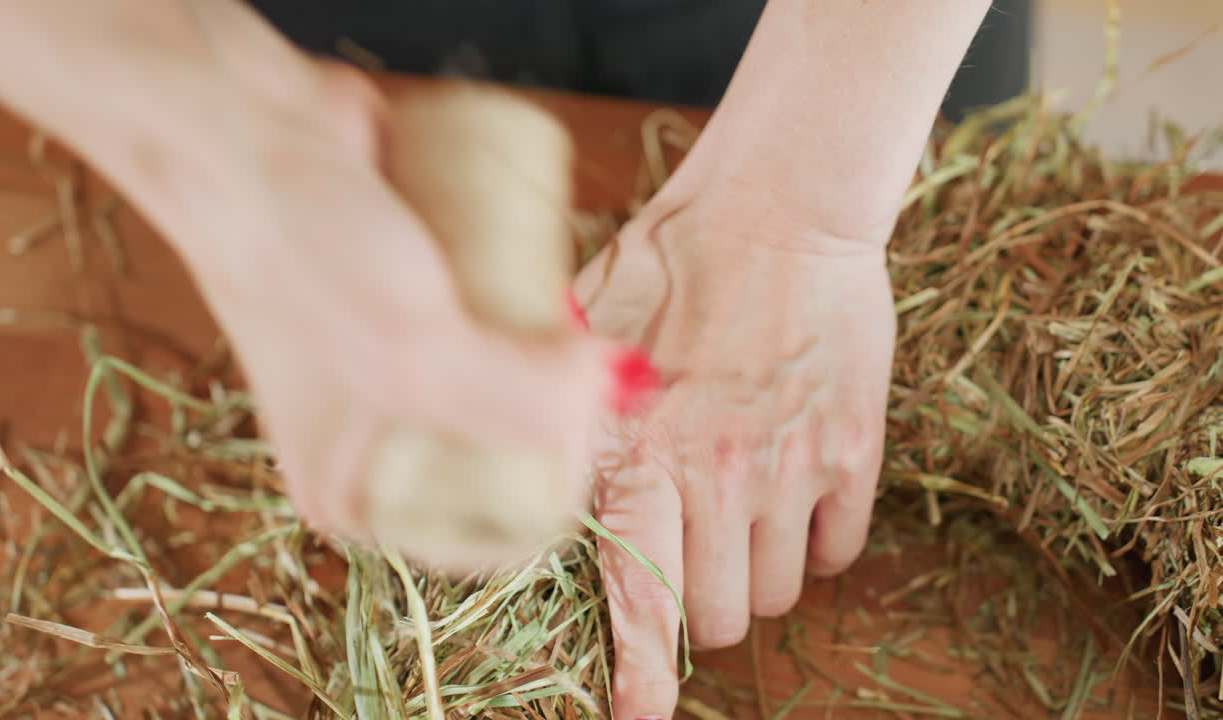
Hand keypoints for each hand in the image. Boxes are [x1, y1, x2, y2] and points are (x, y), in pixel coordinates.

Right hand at [98, 19, 632, 569]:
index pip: (494, 530)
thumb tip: (626, 391)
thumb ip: (522, 395)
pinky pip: (503, 309)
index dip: (556, 484)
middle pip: (513, 450)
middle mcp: (381, 439)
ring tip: (563, 301)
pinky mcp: (425, 294)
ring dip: (552, 345)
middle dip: (559, 407)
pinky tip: (548, 266)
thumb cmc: (299, 252)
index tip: (587, 423)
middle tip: (574, 350)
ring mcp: (405, 364)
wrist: (246, 128)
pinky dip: (532, 290)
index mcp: (359, 490)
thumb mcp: (414, 352)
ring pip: (514, 376)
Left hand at [575, 186, 896, 719]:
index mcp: (639, 452)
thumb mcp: (585, 328)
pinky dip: (816, 543)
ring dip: (756, 574)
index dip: (642, 676)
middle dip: (701, 608)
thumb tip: (518, 450)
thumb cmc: (672, 257)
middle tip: (694, 559)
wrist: (780, 204)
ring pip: (779, 594)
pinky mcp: (854, 452)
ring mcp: (793, 469)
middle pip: (719, 617)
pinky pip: (840, 551)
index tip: (640, 718)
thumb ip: (559, 406)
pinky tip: (795, 493)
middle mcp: (717, 476)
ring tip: (741, 513)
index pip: (641, 600)